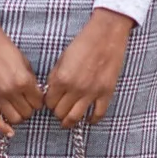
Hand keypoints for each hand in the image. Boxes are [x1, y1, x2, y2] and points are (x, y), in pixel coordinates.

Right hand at [0, 0, 43, 136]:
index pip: (38, 103)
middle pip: (27, 113)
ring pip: (14, 119)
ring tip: (17, 110)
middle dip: (29, 110)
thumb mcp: (24, 62)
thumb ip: (31, 81)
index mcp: (23, 80)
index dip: (38, 102)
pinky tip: (9, 132)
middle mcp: (11, 90)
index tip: (35, 99)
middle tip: (26, 104)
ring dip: (19, 117)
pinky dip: (4, 128)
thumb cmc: (3, 48)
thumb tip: (36, 96)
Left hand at [46, 9, 133, 128]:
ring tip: (68, 122)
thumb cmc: (83, 43)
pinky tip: (88, 119)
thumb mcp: (62, 58)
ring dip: (70, 122)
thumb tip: (51, 92)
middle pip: (61, 112)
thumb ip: (55, 77)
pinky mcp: (106, 93)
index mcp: (61, 78)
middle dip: (58, 113)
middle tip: (60, 111)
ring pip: (75, 118)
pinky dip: (92, 120)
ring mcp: (91, 93)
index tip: (52, 102)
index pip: (49, 102)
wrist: (106, 35)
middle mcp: (75, 88)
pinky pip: (98, 114)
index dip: (49, 104)